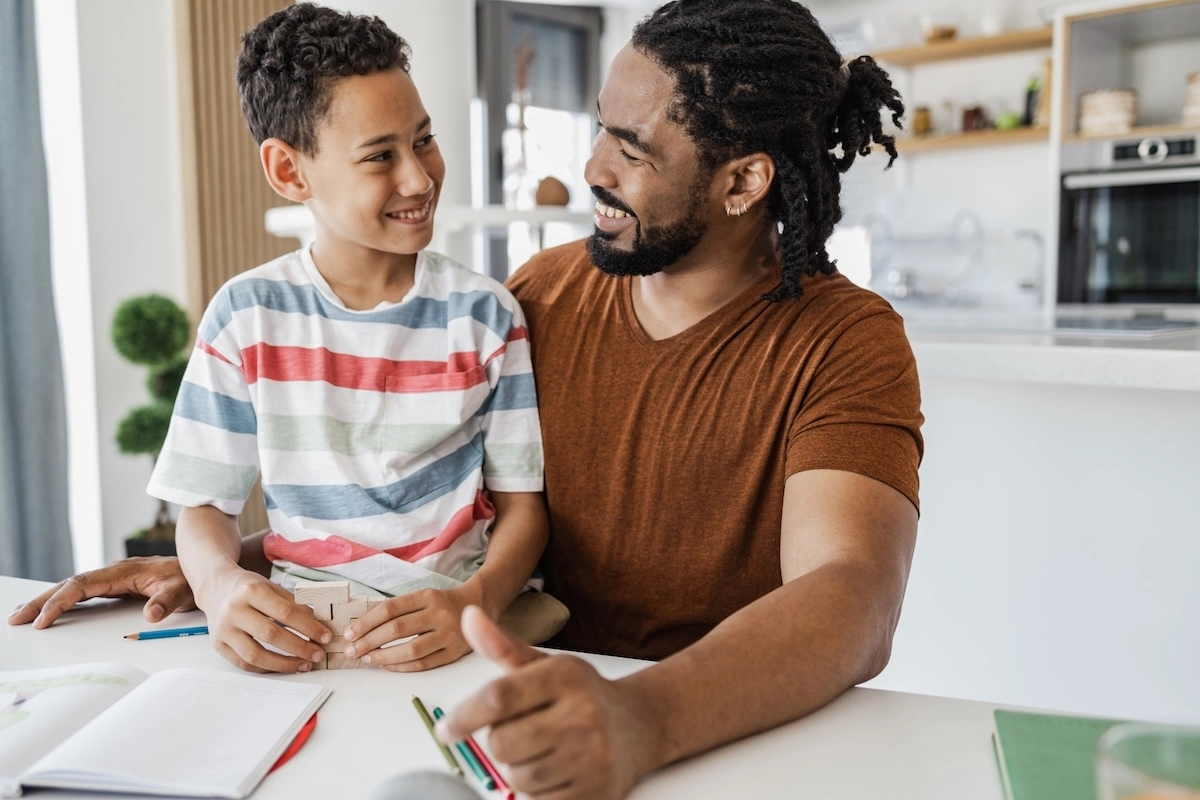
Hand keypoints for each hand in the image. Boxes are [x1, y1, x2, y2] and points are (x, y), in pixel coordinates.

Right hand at [7, 557, 195, 628]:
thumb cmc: (191, 579)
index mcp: (123, 572)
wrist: (202, 569)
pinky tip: (52, 610)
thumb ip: (167, 600)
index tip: (44, 619)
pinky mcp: (116, 586)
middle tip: (16, 618)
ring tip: (22, 614)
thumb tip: (151, 614)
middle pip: (69, 585)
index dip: (61, 601)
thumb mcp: (183, 590)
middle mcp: (114, 573)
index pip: (82, 584)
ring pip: (73, 588)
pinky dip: (64, 601)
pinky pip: (83, 593)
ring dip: (48, 600)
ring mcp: (114, 579)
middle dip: (42, 601)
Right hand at [196, 565, 331, 673]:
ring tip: (303, 664)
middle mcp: (234, 611)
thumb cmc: (248, 587)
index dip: (308, 627)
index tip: (325, 637)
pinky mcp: (219, 645)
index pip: (285, 613)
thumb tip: (317, 624)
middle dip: (299, 647)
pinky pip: (244, 664)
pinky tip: (283, 666)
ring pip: (255, 655)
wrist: (216, 587)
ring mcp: (224, 630)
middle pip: (271, 635)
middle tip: (317, 654)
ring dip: (283, 664)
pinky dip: (266, 668)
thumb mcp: (271, 587)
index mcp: (251, 591)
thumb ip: (293, 604)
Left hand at [342, 585, 480, 671]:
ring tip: (367, 659)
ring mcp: (448, 634)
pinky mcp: (454, 653)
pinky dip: (401, 667)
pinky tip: (386, 666)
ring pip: (410, 650)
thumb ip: (399, 610)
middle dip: (368, 641)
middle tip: (352, 650)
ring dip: (383, 657)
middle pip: (396, 629)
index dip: (366, 622)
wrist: (479, 605)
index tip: (349, 633)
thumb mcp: (424, 596)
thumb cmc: (442, 603)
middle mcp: (439, 614)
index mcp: (428, 596)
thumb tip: (363, 629)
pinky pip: (423, 664)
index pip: (389, 609)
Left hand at [435, 607, 660, 799]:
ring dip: (519, 767)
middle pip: (502, 743)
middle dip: (500, 740)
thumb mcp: (547, 665)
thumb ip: (503, 646)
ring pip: (517, 776)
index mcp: (565, 676)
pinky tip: (558, 769)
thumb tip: (469, 615)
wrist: (641, 726)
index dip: (464, 716)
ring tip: (544, 749)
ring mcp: (591, 756)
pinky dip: (539, 790)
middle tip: (521, 730)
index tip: (446, 729)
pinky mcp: (595, 792)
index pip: (499, 697)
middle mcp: (582, 714)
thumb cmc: (582, 694)